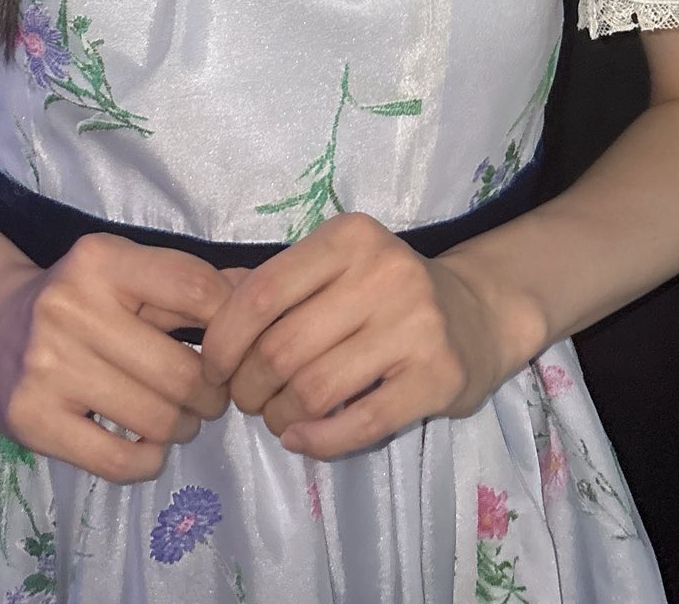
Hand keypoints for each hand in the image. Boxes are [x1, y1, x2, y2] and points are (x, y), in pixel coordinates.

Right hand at [0, 233, 235, 481]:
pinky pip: (120, 460)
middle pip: (183, 370)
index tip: (232, 349)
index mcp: (101, 260)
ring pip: (158, 419)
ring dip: (183, 426)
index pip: (197, 290)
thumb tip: (258, 287)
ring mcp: (47, 367)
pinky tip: (147, 443)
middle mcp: (70, 308)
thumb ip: (190, 282)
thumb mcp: (126, 272)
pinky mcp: (33, 421)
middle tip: (208, 395)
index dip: (232, 328)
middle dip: (212, 393)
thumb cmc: (77, 298)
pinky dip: (150, 459)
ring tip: (176, 416)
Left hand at [196, 213, 507, 459]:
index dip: (224, 339)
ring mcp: (416, 325)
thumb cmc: (386, 292)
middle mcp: (384, 272)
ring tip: (276, 417)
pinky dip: (318, 440)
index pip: (262, 293)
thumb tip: (201, 303)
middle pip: (282, 348)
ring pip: (315, 389)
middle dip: (249, 386)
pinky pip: (360, 422)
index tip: (212, 367)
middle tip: (247, 399)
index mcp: (348, 238)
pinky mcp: (438, 376)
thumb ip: (271, 283)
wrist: (477, 314)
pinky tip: (302, 438)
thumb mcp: (332, 269)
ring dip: (280, 415)